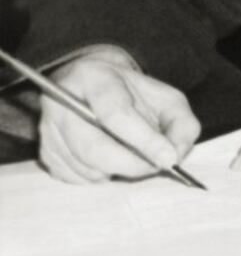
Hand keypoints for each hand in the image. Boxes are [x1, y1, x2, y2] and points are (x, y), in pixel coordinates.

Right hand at [39, 47, 199, 183]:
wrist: (98, 89)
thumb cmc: (135, 96)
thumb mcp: (167, 100)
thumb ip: (181, 125)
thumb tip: (175, 156)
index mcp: (94, 78)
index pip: (116, 114)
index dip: (144, 140)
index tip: (168, 159)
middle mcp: (61, 101)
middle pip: (93, 147)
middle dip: (131, 165)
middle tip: (154, 168)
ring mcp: (49, 128)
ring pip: (85, 167)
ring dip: (117, 172)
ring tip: (134, 159)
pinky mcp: (45, 151)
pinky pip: (75, 177)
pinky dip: (100, 177)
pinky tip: (112, 162)